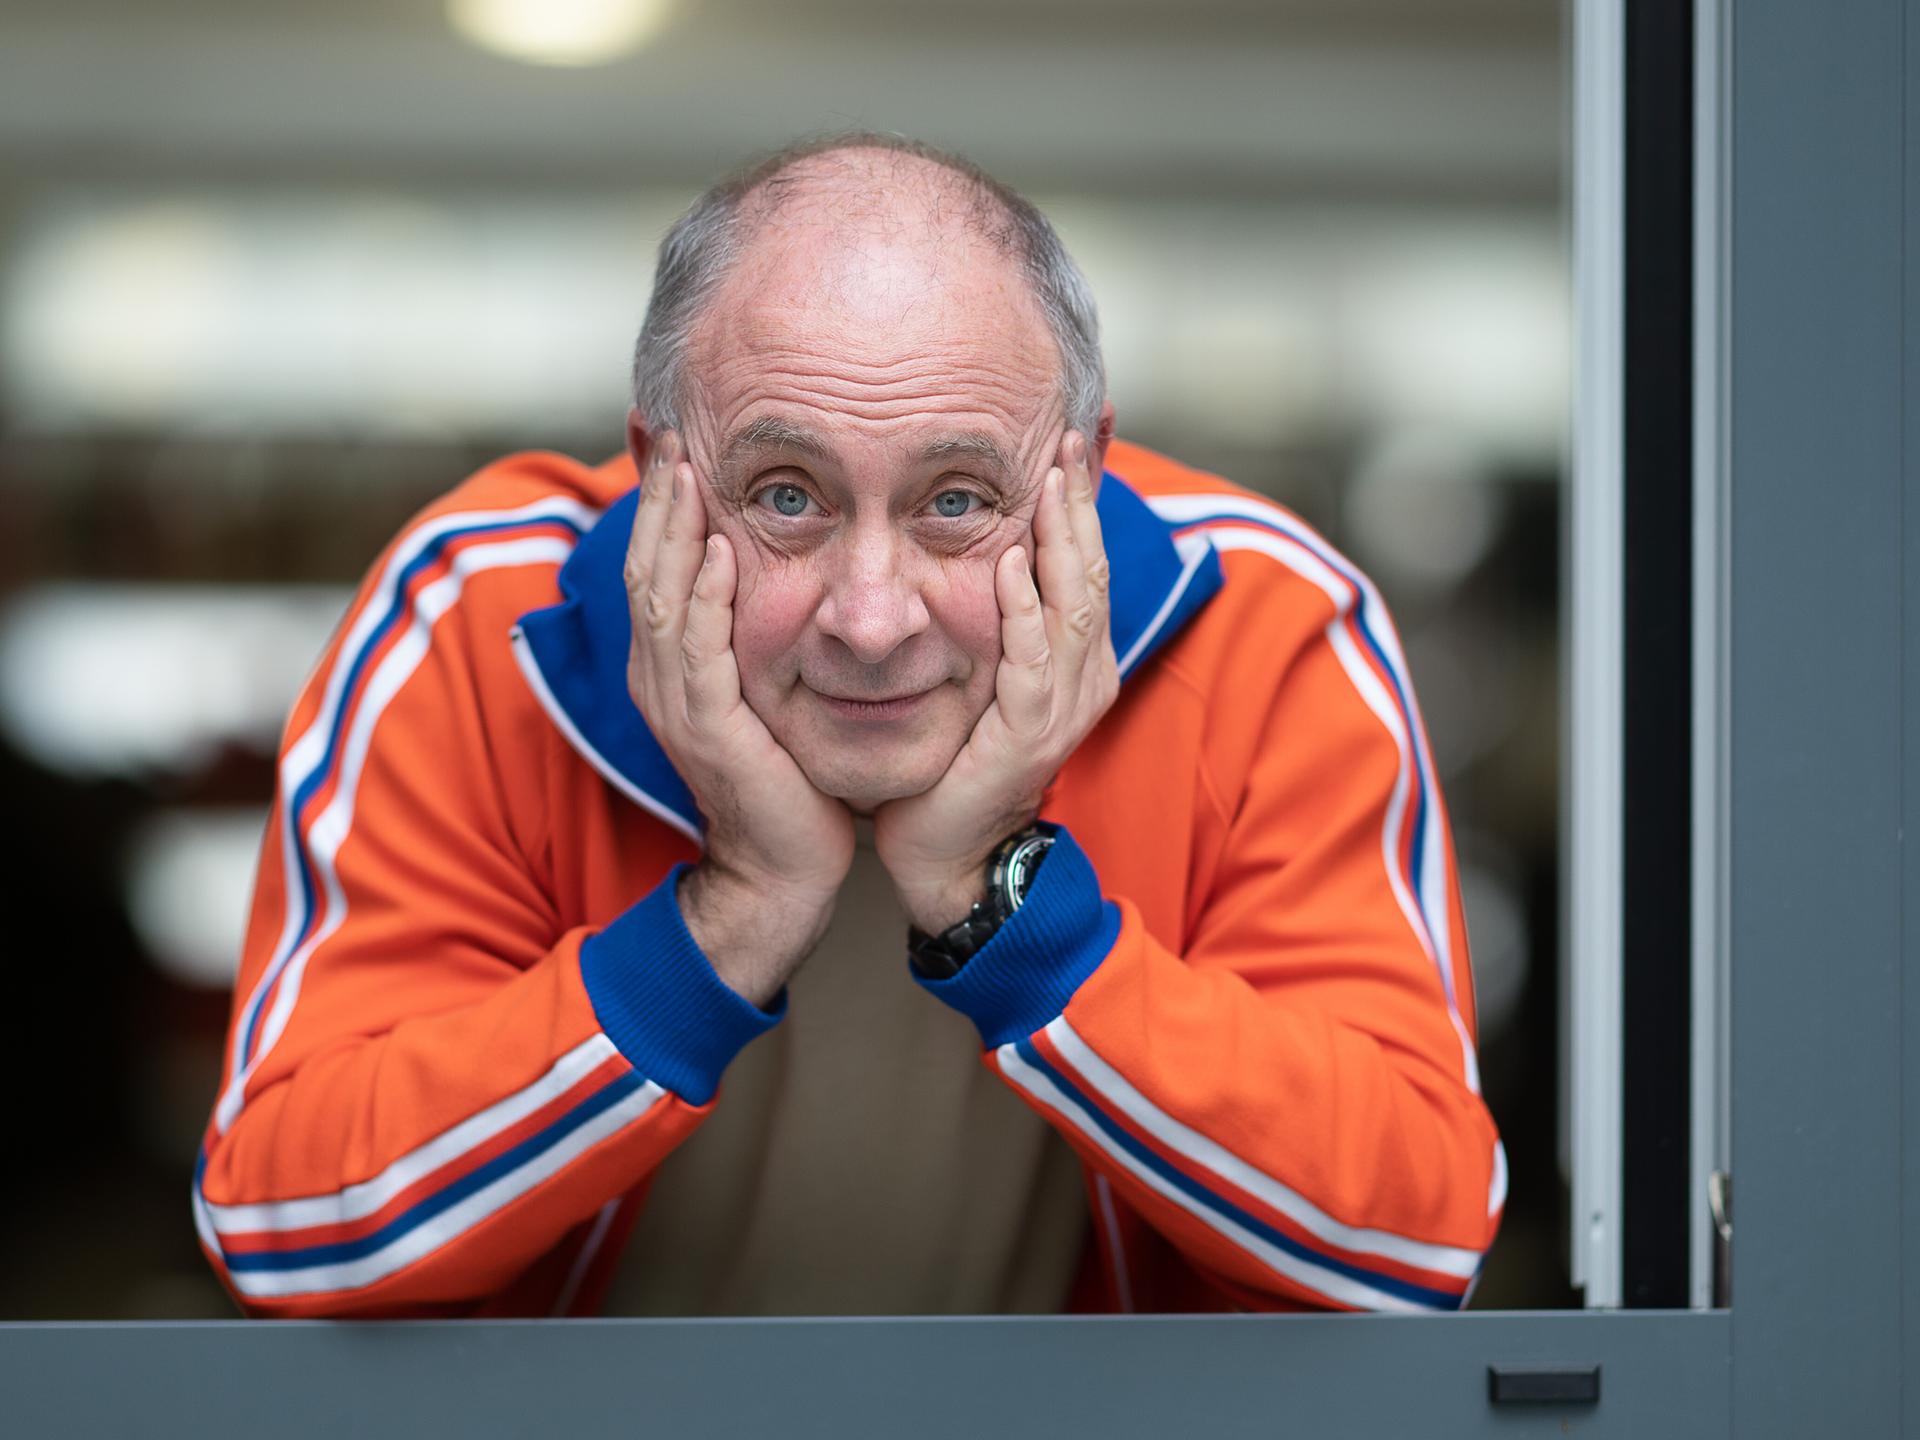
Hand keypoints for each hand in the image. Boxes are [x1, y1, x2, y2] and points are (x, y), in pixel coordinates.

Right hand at [625, 432, 855, 1004]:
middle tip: (670, 428)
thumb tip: (770, 582)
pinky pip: (697, 649)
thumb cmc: (787, 782)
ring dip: (672, 527)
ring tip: (686, 466)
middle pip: (646, 566)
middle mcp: (660, 678)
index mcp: (670, 668)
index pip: (656, 567)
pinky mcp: (707, 728)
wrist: (784, 871)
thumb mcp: (763, 695)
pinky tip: (714, 548)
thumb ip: (752, 640)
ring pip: (660, 597)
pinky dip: (703, 595)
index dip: (661, 503)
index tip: (676, 440)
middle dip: (659, 495)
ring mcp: (676, 703)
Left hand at [873, 431, 1117, 931]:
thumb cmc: (953, 761)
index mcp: (1077, 661)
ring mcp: (1064, 705)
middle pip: (1093, 570)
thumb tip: (986, 547)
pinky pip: (1032, 659)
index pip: (1088, 563)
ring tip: (1051, 478)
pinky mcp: (1031, 732)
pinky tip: (1009, 564)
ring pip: (1075, 603)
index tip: (1078, 439)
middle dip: (1082, 500)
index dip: (1086, 501)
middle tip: (1071, 437)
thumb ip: (994, 618)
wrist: (944, 852)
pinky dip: (1023, 609)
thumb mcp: (981, 675)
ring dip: (1062, 537)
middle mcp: (1084, 677)